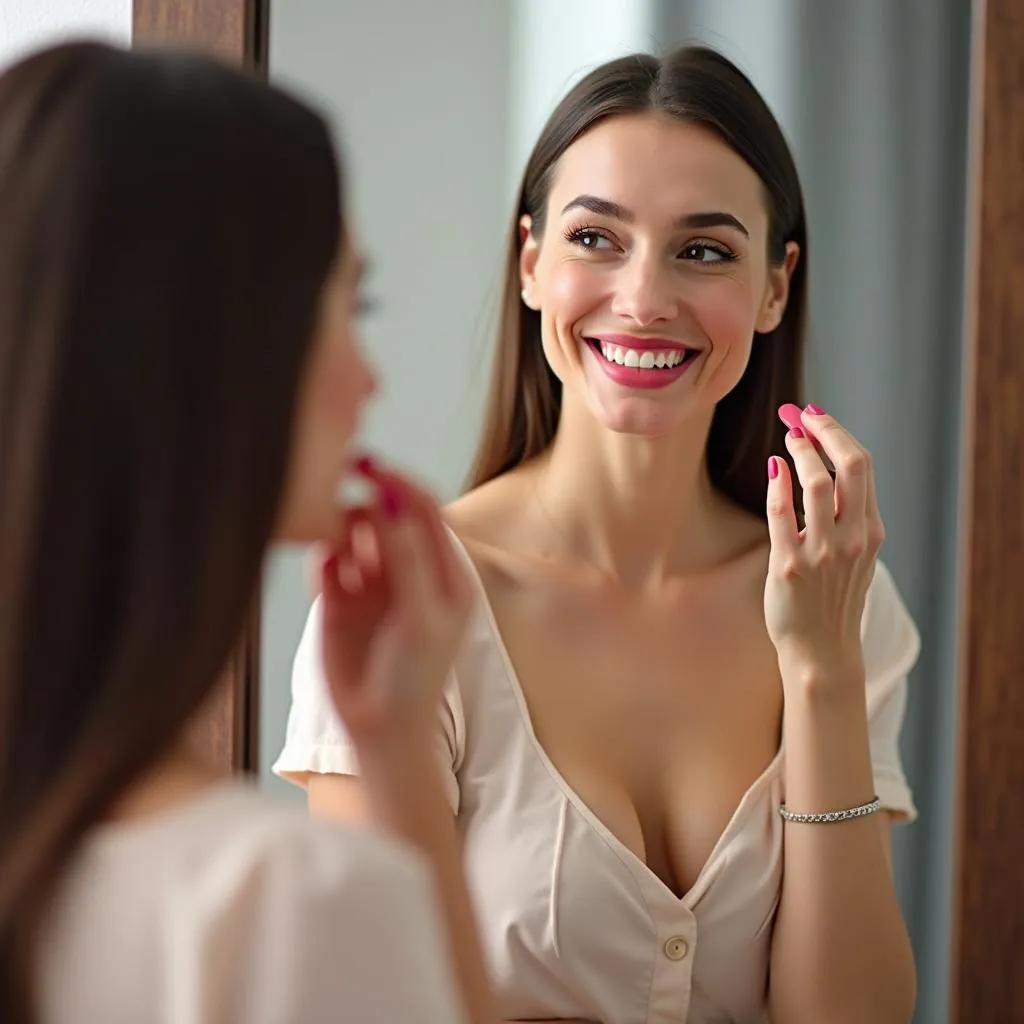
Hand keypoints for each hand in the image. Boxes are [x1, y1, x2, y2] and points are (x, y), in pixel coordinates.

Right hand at [316, 457, 472, 743]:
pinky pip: (326, 558)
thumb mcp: (421, 614)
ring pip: (352, 530)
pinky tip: (327, 576)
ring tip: (339, 553)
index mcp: (444, 569)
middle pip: (386, 512)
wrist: (380, 728)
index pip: (424, 508)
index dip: (400, 485)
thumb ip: (408, 557)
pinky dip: (323, 556)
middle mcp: (408, 567)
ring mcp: (372, 580)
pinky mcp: (337, 596)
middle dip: (366, 503)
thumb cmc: (415, 678)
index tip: (372, 471)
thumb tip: (392, 503)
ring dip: (342, 530)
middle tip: (343, 501)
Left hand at [764, 404, 883, 684]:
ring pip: (816, 484)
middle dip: (824, 432)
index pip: (861, 467)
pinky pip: (782, 514)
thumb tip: (824, 468)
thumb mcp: (854, 554)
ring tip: (786, 438)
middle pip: (849, 466)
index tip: (816, 418)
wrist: (822, 649)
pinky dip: (778, 483)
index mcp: (869, 531)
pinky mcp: (789, 566)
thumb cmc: (832, 598)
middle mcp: (851, 538)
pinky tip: (772, 466)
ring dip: (800, 451)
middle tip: (801, 416)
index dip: (837, 435)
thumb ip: (846, 516)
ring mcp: (822, 552)